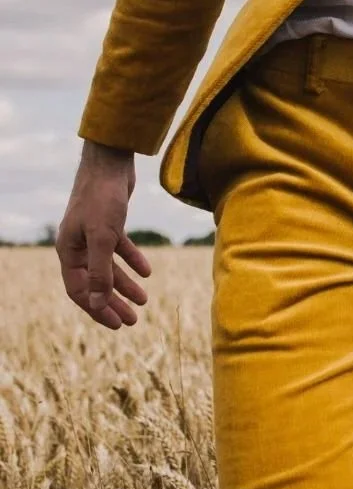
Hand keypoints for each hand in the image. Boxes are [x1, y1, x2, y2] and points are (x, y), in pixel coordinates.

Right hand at [56, 141, 150, 330]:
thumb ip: (101, 271)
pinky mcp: (109, 224)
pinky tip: (147, 272)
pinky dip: (132, 260)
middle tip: (133, 321)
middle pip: (95, 283)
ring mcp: (93, 234)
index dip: (97, 309)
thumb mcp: (103, 238)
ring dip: (125, 285)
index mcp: (68, 252)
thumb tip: (98, 303)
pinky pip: (119, 249)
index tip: (117, 325)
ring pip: (108, 268)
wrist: (109, 164)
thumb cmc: (102, 199)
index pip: (80, 291)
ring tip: (144, 301)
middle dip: (113, 302)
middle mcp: (77, 245)